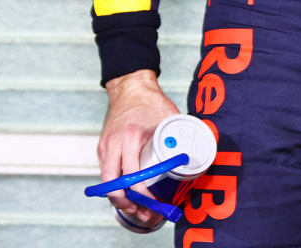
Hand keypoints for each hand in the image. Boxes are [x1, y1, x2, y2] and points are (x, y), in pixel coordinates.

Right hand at [97, 69, 180, 228]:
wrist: (130, 87)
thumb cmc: (151, 102)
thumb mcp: (168, 117)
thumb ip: (179, 136)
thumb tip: (198, 154)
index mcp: (131, 136)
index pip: (132, 174)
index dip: (141, 193)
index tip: (152, 203)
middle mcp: (114, 143)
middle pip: (112, 185)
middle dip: (126, 203)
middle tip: (142, 213)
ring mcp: (105, 146)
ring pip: (107, 182)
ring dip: (120, 198)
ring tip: (137, 208)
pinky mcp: (102, 148)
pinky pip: (107, 173)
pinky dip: (116, 186)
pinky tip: (129, 193)